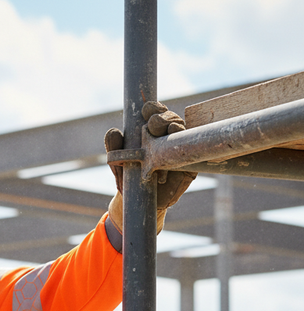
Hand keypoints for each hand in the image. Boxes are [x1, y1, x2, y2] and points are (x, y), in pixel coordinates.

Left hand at [105, 101, 197, 233]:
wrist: (138, 202)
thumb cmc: (129, 178)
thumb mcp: (118, 163)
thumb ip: (114, 148)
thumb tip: (114, 132)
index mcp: (152, 132)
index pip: (155, 113)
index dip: (153, 108)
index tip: (146, 110)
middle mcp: (168, 137)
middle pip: (171, 119)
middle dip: (163, 118)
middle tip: (154, 124)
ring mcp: (181, 150)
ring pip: (184, 132)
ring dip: (177, 128)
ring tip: (170, 129)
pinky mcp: (191, 166)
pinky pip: (195, 154)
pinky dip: (190, 148)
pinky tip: (181, 147)